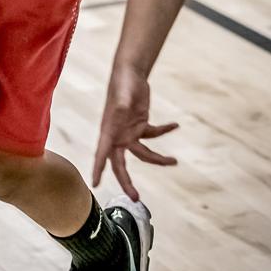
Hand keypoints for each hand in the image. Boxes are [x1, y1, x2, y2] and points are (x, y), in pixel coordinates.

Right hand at [92, 64, 178, 200]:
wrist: (130, 72)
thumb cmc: (122, 82)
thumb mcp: (123, 94)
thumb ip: (122, 103)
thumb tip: (121, 109)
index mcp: (109, 130)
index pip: (102, 153)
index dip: (98, 169)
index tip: (95, 185)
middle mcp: (118, 135)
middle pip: (121, 164)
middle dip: (127, 182)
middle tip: (136, 198)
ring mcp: (130, 132)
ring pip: (143, 154)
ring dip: (158, 159)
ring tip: (173, 161)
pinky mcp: (141, 125)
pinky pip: (153, 135)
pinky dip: (165, 130)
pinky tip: (174, 125)